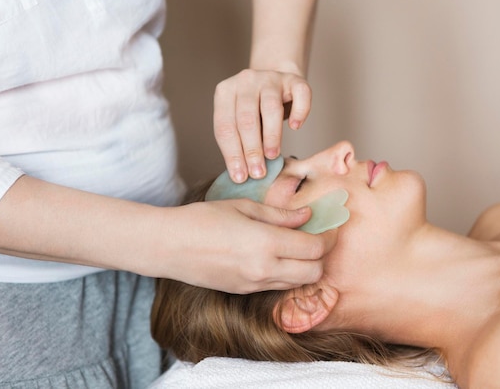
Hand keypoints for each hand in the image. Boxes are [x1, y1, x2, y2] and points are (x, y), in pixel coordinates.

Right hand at [163, 199, 336, 293]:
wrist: (168, 246)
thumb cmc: (202, 219)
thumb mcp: (243, 208)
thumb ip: (280, 215)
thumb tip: (307, 215)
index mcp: (266, 243)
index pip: (315, 248)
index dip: (328, 237)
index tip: (330, 226)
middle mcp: (265, 269)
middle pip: (314, 272)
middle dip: (322, 256)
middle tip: (318, 238)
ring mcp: (254, 284)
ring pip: (298, 283)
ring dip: (306, 267)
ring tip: (298, 247)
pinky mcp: (244, 291)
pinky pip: (277, 286)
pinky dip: (287, 274)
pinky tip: (277, 256)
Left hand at [214, 68, 311, 182]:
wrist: (276, 83)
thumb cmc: (255, 109)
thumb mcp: (239, 121)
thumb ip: (239, 141)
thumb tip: (243, 174)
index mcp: (225, 92)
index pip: (225, 127)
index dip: (232, 154)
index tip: (240, 177)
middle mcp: (245, 81)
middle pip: (246, 118)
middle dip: (251, 149)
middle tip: (258, 172)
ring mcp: (270, 77)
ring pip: (270, 107)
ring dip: (271, 135)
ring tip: (272, 156)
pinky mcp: (293, 79)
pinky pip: (300, 94)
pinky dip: (299, 112)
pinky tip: (296, 127)